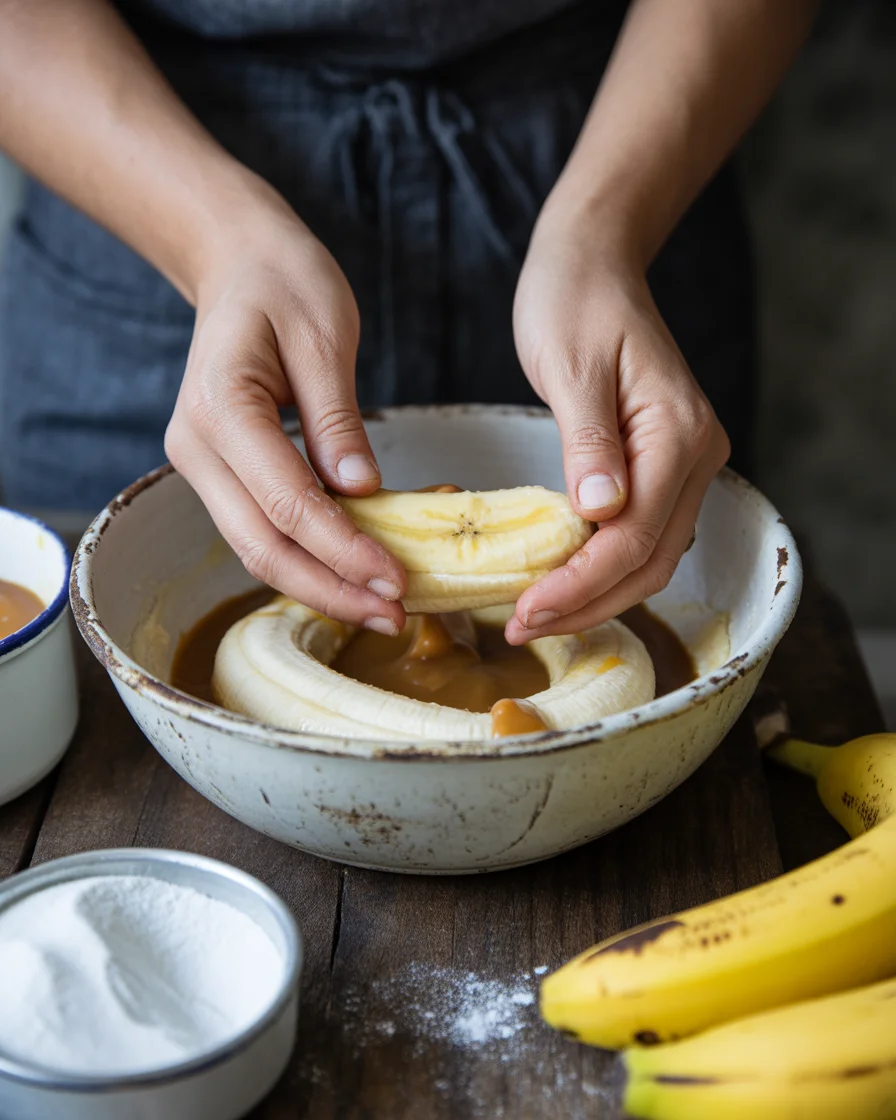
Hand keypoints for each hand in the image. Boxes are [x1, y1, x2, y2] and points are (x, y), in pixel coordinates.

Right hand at [165, 197, 406, 633]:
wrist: (238, 264)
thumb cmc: (284, 284)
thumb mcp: (325, 336)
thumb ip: (338, 419)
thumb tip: (361, 491)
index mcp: (220, 407)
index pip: (287, 502)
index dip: (343, 550)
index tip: (396, 578)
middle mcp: (196, 446)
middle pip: (261, 546)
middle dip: (330, 589)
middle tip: (394, 614)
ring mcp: (200, 464)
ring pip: (255, 549)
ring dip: (318, 585)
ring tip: (380, 606)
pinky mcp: (220, 472)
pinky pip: (260, 529)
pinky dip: (306, 559)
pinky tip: (350, 574)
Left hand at [506, 213, 729, 644]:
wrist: (591, 264)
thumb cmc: (574, 304)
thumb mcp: (571, 368)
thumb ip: (588, 443)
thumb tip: (601, 514)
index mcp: (679, 435)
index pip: (635, 535)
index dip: (582, 582)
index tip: (528, 610)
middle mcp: (695, 457)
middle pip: (650, 561)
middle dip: (587, 602)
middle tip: (523, 625)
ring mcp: (682, 465)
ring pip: (648, 557)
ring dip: (594, 594)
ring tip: (536, 615)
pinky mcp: (658, 468)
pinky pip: (638, 535)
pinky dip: (600, 567)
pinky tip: (560, 580)